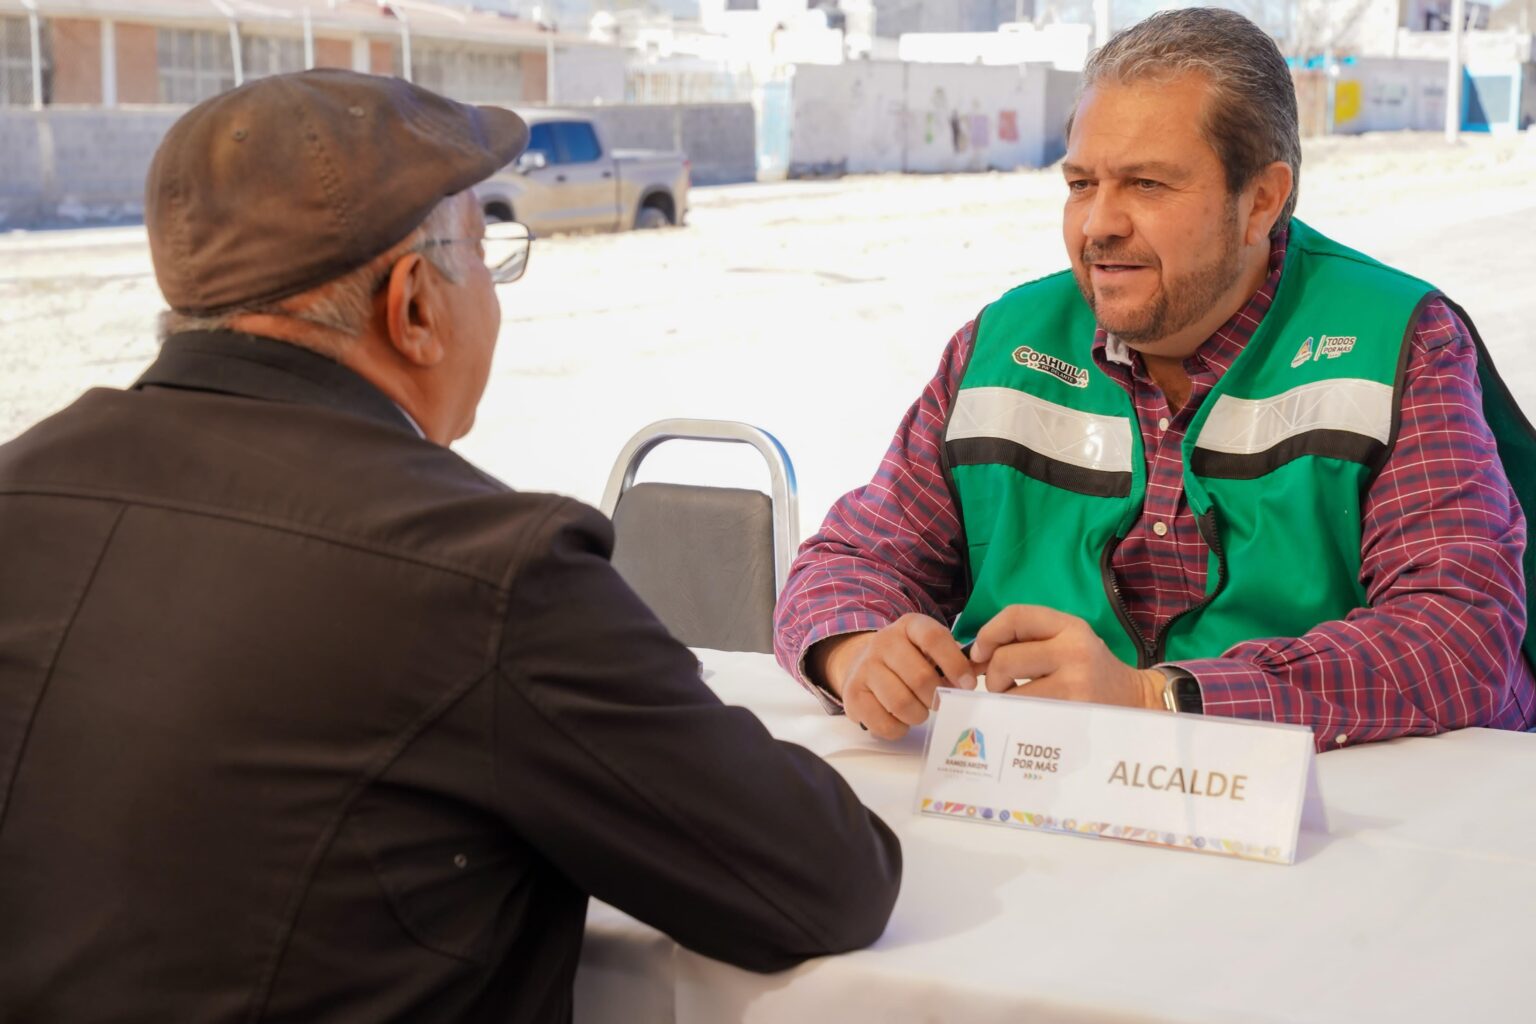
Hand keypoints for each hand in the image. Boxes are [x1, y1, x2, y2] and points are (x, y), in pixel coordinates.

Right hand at [812, 614, 976, 739]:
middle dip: (937, 697)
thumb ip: (955, 659)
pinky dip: (899, 728)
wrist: (862, 663)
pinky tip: (901, 719)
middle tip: (939, 702)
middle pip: (920, 677)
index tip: (968, 685)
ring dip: (919, 714)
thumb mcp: (929, 648)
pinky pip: (884, 723)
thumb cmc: (908, 659)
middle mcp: (883, 641)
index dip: (955, 664)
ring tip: (919, 710)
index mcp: (909, 626)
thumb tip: (975, 678)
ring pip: (902, 703)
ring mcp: (864, 667)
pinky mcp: (852, 694)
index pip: (934, 639)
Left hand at [968, 605, 1163, 709]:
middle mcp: (1073, 649)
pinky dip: (1018, 715)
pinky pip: (1026, 713)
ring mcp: (1075, 683)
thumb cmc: (1090, 671)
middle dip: (993, 675)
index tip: (979, 654)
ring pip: (1012, 691)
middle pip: (1005, 658)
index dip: (988, 634)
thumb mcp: (1067, 642)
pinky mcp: (1073, 712)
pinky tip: (1031, 714)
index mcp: (1069, 626)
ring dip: (1005, 699)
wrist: (1135, 700)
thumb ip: (1026, 641)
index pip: (1016, 616)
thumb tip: (972, 658)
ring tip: (1019, 700)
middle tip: (1001, 686)